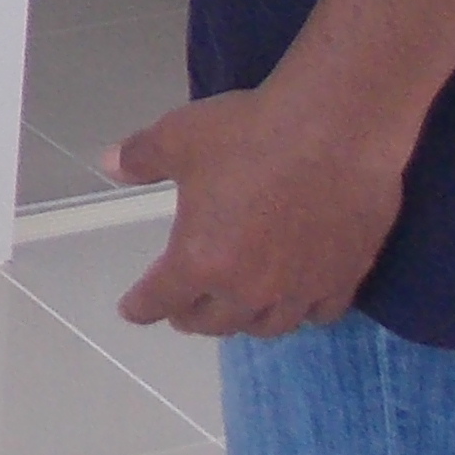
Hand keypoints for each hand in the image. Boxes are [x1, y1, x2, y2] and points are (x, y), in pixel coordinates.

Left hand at [109, 86, 406, 337]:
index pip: (160, 300)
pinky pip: (319, 314)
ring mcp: (299, 289)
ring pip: (267, 325)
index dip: (141, 307)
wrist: (338, 129)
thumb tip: (110, 165)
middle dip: (192, 317)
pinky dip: (302, 311)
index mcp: (199, 260)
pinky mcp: (343, 280)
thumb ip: (141, 158)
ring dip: (245, 320)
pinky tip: (298, 300)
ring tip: (237, 309)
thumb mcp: (178, 137)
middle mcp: (247, 288)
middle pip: (213, 322)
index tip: (133, 311)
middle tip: (185, 308)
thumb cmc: (250, 133)